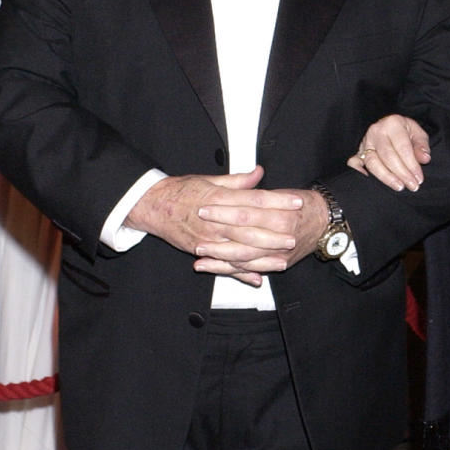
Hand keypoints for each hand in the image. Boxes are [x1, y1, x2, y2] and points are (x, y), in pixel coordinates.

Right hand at [127, 168, 322, 286]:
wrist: (152, 205)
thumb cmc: (182, 190)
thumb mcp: (209, 180)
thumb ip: (237, 181)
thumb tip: (260, 172)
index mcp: (220, 197)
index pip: (255, 199)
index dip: (278, 201)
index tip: (296, 202)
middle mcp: (215, 219)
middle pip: (251, 227)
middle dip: (274, 233)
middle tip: (294, 235)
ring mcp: (208, 238)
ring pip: (240, 249)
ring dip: (263, 256)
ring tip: (283, 259)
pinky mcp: (201, 251)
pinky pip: (225, 264)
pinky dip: (241, 272)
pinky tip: (258, 277)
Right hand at [347, 115, 430, 191]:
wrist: (391, 128)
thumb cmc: (406, 132)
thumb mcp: (418, 134)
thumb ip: (422, 146)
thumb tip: (424, 159)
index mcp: (392, 123)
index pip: (402, 147)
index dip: (411, 164)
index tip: (419, 178)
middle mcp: (376, 131)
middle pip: (387, 156)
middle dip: (401, 173)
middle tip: (412, 186)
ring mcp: (365, 142)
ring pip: (372, 162)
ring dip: (386, 177)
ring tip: (399, 186)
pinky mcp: (358, 151)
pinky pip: (354, 163)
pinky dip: (359, 173)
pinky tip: (371, 182)